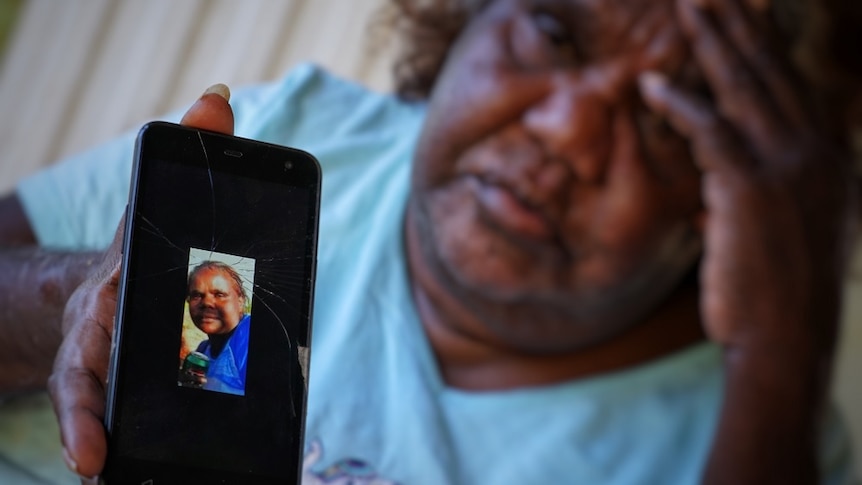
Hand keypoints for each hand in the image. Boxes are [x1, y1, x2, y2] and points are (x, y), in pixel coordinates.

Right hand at [47, 84, 234, 480]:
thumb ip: (185, 157)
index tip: (93, 428)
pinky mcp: (119, 400)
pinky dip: (114, 450)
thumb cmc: (137, 256)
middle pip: (91, 389)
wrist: (105, 291)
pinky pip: (114, 428)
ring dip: (106, 448)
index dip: (91, 383)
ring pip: (98, 417)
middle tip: (102, 463)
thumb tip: (219, 98)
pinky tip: (122, 474)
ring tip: (118, 479)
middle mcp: (96, 345)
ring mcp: (106, 378)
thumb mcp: (157, 209)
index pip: (94, 342)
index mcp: (109, 303)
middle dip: (94, 425)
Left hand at [640, 0, 855, 363]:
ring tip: (686, 4)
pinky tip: (653, 84)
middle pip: (771, 71)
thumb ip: (764, 190)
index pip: (795, 83)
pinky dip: (681, 105)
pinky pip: (711, 132)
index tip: (752, 3)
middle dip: (740, 21)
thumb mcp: (790, 229)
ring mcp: (789, 168)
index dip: (770, 40)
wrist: (787, 339)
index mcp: (829, 157)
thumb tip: (722, 176)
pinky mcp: (752, 190)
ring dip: (714, 40)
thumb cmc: (781, 290)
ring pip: (746, 87)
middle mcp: (817, 152)